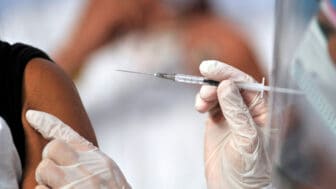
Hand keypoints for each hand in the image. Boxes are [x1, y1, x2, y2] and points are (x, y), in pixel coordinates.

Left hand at [26, 110, 130, 188]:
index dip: (47, 122)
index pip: (69, 134)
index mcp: (99, 160)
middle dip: (51, 159)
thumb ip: (90, 161)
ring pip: (43, 169)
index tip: (32, 116)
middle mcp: (87, 168)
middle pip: (53, 148)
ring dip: (46, 180)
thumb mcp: (109, 174)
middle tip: (58, 173)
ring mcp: (74, 184)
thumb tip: (66, 152)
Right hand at [195, 60, 270, 188]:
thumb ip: (237, 111)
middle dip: (217, 78)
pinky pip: (210, 103)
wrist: (232, 188)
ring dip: (208, 91)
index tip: (213, 69)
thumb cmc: (248, 169)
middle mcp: (247, 110)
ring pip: (218, 92)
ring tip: (203, 100)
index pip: (248, 85)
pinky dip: (202, 101)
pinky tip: (200, 106)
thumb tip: (226, 85)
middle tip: (204, 72)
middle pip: (232, 85)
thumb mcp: (246, 138)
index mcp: (263, 112)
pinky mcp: (217, 121)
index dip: (230, 74)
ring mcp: (231, 115)